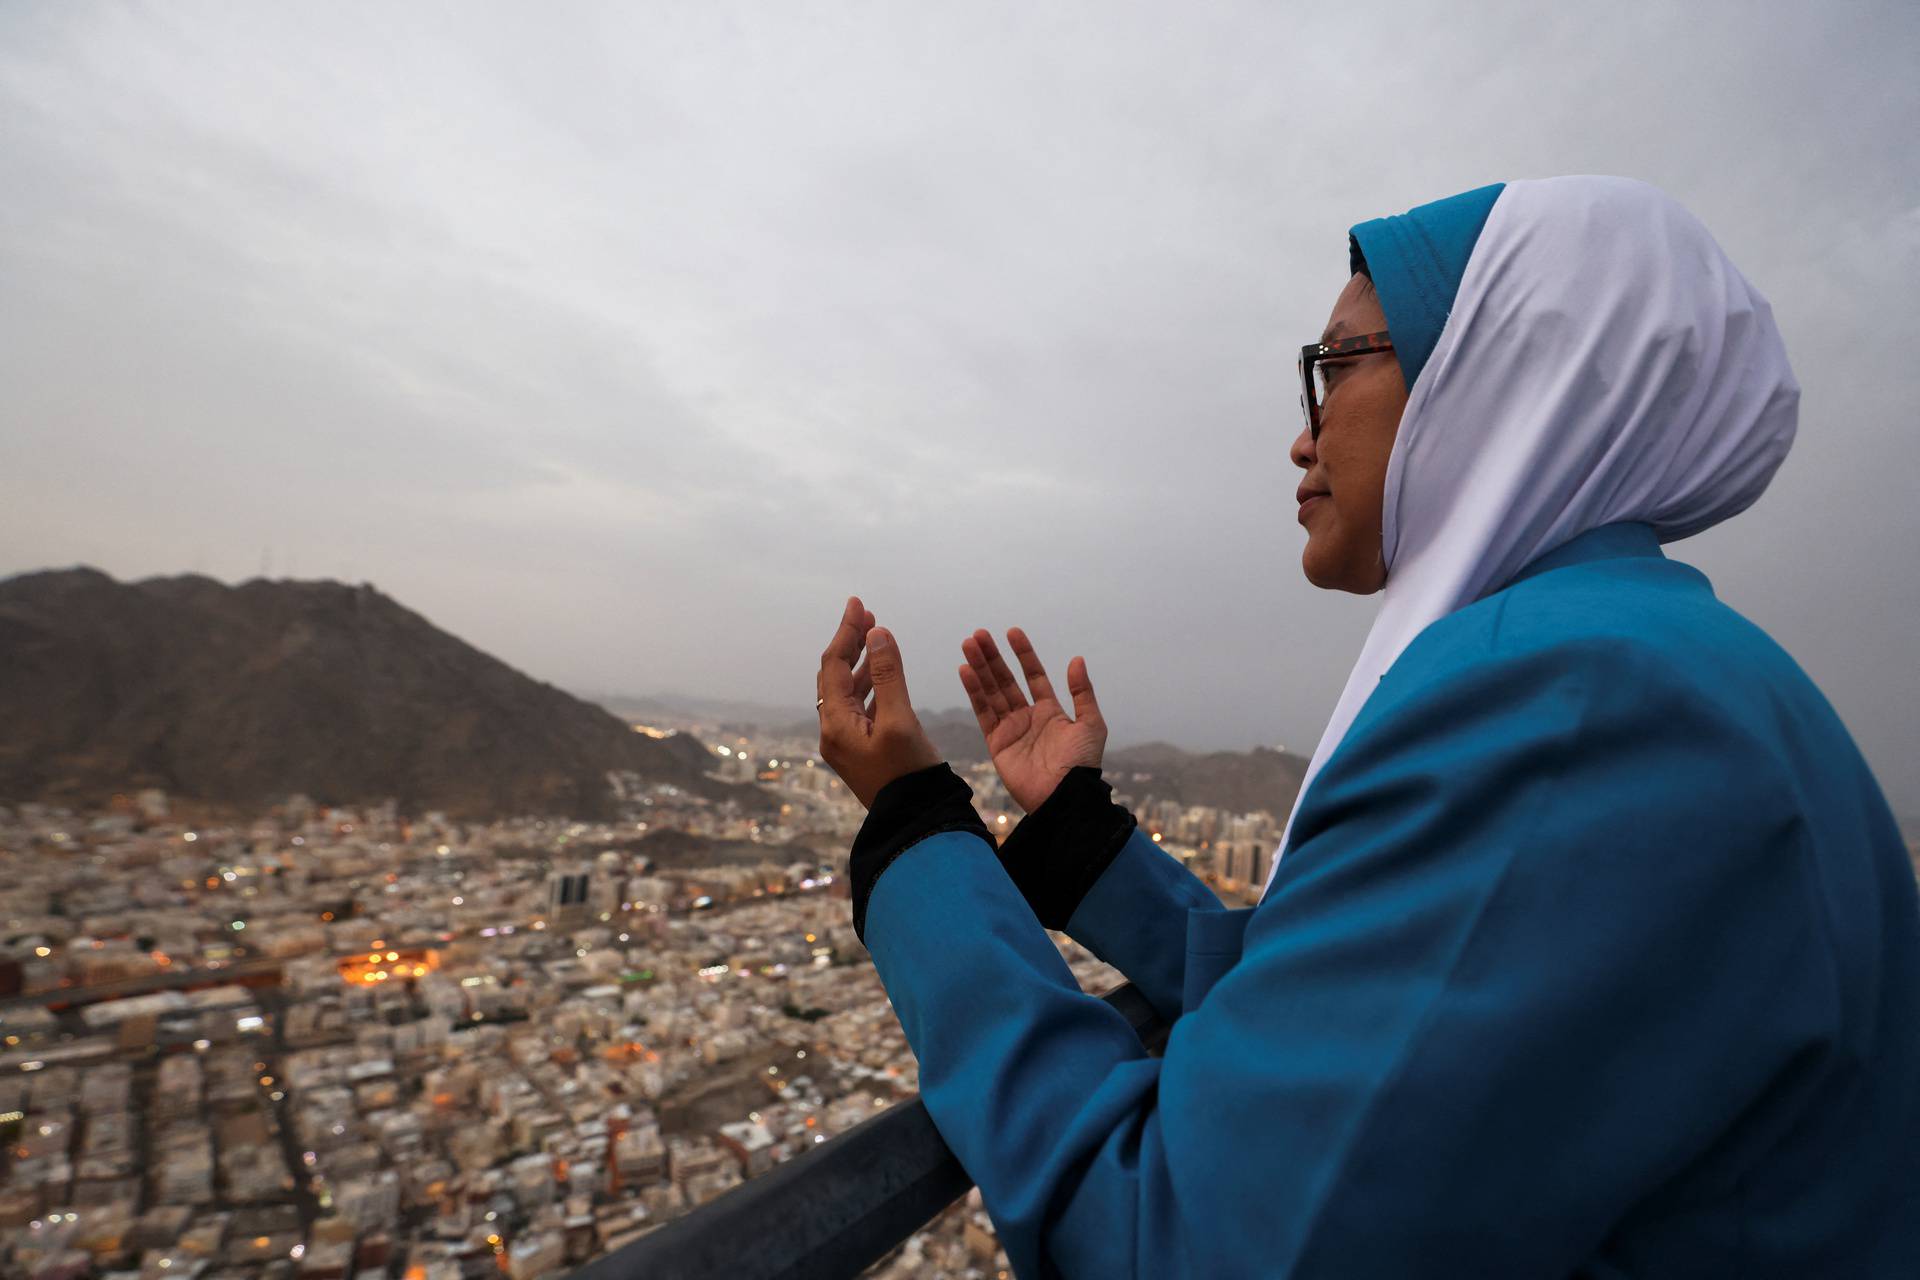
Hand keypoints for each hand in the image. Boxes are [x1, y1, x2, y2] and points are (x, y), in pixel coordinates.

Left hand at [816, 595, 941, 808]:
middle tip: (866, 615)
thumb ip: (888, 674)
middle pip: (833, 675)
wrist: (915, 820)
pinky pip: (857, 707)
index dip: (845, 631)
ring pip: (845, 691)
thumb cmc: (908, 774)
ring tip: (875, 637)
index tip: (858, 604)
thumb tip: (878, 633)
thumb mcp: (900, 720)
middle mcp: (832, 732)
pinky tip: (881, 674)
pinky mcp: (860, 750)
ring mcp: (845, 742)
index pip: (834, 665)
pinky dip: (867, 684)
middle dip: (849, 643)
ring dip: (859, 662)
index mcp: (835, 724)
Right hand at [957, 627, 1106, 812]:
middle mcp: (1028, 717)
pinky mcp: (996, 743)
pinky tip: (966, 671)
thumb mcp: (1090, 724)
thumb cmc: (1082, 763)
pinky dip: (974, 692)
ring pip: (991, 692)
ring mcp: (1010, 729)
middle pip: (1006, 680)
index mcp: (1051, 711)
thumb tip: (1076, 660)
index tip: (1012, 632)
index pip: (1033, 675)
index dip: (1024, 654)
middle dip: (993, 657)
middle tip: (979, 635)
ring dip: (980, 669)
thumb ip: (1082, 692)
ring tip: (968, 645)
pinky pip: (983, 712)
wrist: (1064, 796)